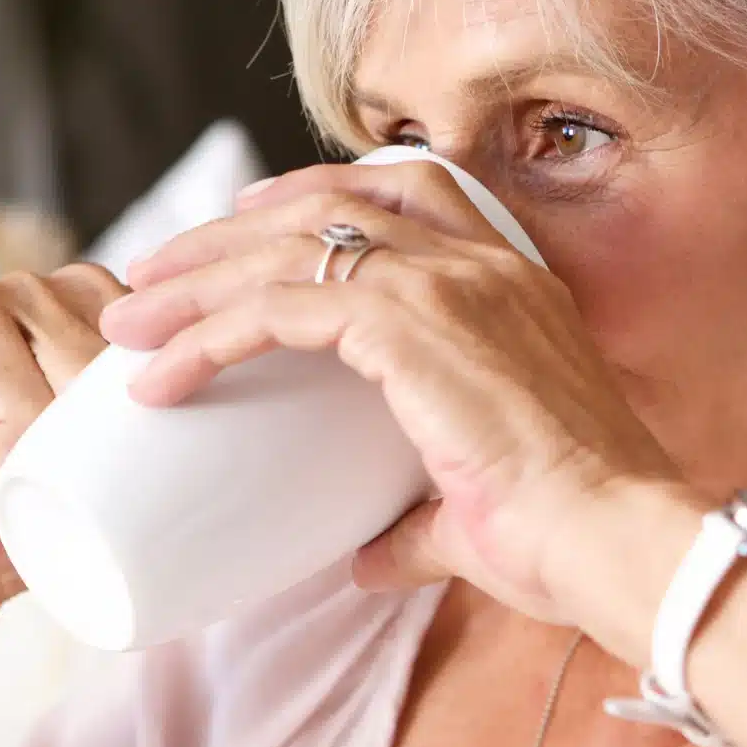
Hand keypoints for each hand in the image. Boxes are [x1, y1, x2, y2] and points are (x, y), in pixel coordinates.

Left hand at [102, 160, 681, 626]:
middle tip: (156, 272)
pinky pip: (282, 306)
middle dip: (230, 231)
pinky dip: (209, 334)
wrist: (618, 537)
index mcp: (516, 284)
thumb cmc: (568, 534)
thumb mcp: (477, 509)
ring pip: (291, 244)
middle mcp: (483, 266)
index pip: (407, 190)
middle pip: (329, 200)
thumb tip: (363, 556)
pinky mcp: (410, 327)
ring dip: (197, 276)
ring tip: (129, 318)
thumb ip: (414, 522)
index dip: (317, 195)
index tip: (250, 222)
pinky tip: (159, 374)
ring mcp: (448, 286)